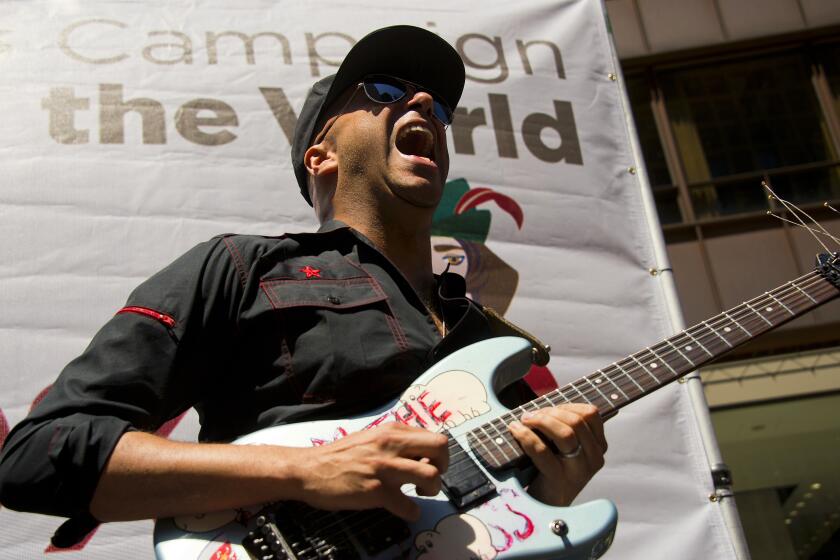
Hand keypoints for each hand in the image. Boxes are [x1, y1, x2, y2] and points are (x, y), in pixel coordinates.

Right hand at [292, 423, 448, 520]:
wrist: (309, 469)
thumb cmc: (339, 456)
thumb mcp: (371, 437)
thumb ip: (395, 441)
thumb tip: (420, 451)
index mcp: (392, 431)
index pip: (435, 436)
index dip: (438, 454)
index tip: (429, 463)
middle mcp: (391, 446)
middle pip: (441, 448)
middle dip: (444, 466)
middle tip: (430, 478)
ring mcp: (384, 468)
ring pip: (431, 476)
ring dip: (432, 490)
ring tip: (419, 493)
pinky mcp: (376, 491)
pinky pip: (408, 507)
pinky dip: (411, 512)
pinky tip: (403, 510)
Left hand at [508, 403, 607, 505]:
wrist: (543, 504)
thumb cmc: (550, 466)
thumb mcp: (564, 446)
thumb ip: (563, 424)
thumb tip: (544, 403)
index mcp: (598, 446)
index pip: (591, 414)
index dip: (566, 405)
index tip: (547, 409)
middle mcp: (593, 458)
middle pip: (577, 421)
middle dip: (550, 412)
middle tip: (529, 415)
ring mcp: (578, 471)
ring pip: (565, 433)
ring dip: (540, 421)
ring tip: (523, 420)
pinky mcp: (559, 480)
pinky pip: (542, 450)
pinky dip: (525, 435)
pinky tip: (515, 430)